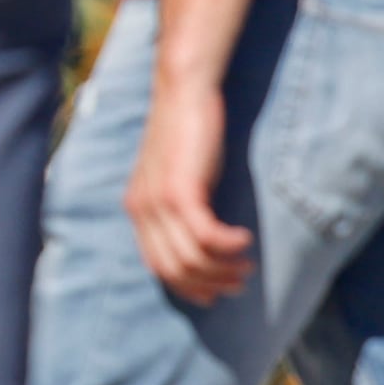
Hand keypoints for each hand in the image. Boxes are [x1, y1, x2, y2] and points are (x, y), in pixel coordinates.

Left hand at [128, 64, 257, 303]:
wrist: (183, 90)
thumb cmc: (187, 132)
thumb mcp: (176, 176)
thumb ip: (179, 206)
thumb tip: (201, 241)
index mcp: (137, 209)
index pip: (158, 267)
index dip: (188, 287)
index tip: (216, 294)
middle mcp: (141, 209)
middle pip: (174, 270)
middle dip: (210, 284)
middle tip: (240, 281)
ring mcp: (158, 201)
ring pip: (191, 258)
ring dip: (224, 269)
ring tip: (247, 264)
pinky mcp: (180, 189)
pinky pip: (206, 236)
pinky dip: (229, 246)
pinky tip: (246, 240)